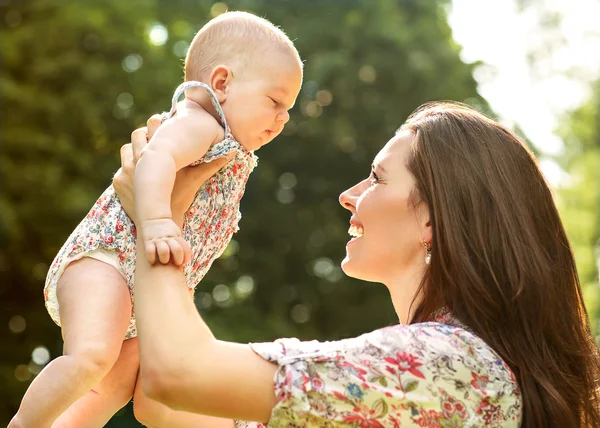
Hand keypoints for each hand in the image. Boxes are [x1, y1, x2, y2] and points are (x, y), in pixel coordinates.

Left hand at [114, 114, 232, 226]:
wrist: (158, 223)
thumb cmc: (179, 200)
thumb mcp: (195, 180)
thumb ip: (211, 165)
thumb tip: (231, 153)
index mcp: (156, 154)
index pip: (153, 125)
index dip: (160, 122)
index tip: (166, 124)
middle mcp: (137, 159)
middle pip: (138, 133)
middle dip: (147, 132)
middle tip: (156, 135)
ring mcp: (125, 171)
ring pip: (126, 148)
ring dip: (135, 149)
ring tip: (145, 153)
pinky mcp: (118, 182)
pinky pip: (121, 168)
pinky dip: (129, 168)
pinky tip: (138, 173)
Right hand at [140, 218, 190, 264]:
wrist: (153, 218)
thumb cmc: (167, 230)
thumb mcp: (176, 234)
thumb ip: (180, 243)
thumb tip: (186, 258)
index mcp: (176, 237)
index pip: (185, 248)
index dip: (186, 257)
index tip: (184, 262)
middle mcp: (168, 238)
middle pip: (177, 249)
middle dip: (178, 259)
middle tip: (176, 263)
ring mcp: (158, 240)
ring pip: (164, 251)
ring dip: (165, 259)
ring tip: (164, 261)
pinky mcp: (148, 241)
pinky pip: (149, 251)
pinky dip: (151, 258)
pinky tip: (152, 261)